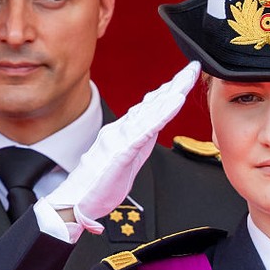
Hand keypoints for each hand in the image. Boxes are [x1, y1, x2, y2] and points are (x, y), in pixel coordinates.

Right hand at [45, 61, 200, 231]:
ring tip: (187, 79)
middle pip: (152, 103)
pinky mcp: (122, 150)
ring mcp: (120, 138)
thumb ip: (138, 145)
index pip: (149, 108)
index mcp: (124, 133)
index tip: (183, 78)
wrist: (77, 201)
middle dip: (174, 85)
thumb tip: (150, 134)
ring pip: (149, 111)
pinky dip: (162, 114)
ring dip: (170, 94)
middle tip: (192, 68)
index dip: (167, 92)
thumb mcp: (126, 162)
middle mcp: (121, 130)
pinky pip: (145, 130)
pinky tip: (175, 102)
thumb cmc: (98, 186)